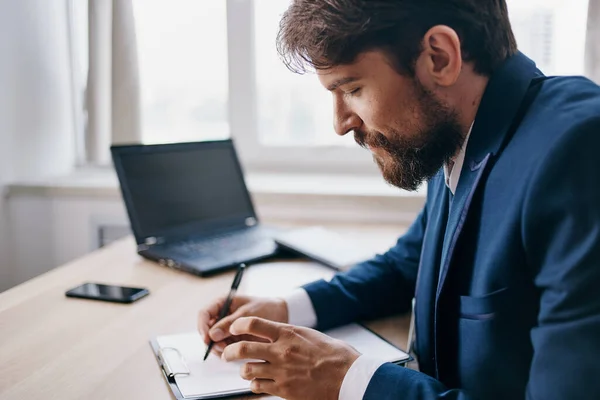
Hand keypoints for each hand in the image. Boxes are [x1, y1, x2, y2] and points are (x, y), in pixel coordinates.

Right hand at [197, 295, 288, 355]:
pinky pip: (224, 347)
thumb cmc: (266, 307)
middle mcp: (222, 316)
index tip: (207, 338)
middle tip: (223, 348)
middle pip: (207, 330)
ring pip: (214, 341)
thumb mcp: (248, 313)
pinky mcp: (234, 338)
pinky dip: (227, 351)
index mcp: (223, 303)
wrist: (282, 314)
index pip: (204, 314)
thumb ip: (229, 323)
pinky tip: (236, 353)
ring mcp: (227, 328)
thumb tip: (212, 334)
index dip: (202, 326)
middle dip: (212, 341)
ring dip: (219, 348)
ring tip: (232, 350)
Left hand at [222, 317, 360, 399]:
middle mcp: (281, 351)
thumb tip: (275, 334)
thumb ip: (289, 335)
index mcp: (288, 333)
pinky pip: (258, 387)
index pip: (253, 324)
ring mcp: (281, 372)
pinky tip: (261, 383)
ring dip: (244, 371)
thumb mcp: (310, 335)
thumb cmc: (334, 354)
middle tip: (227, 354)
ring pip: (247, 370)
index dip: (238, 325)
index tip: (233, 328)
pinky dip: (256, 385)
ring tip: (248, 370)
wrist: (348, 376)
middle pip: (243, 349)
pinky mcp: (284, 390)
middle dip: (230, 352)